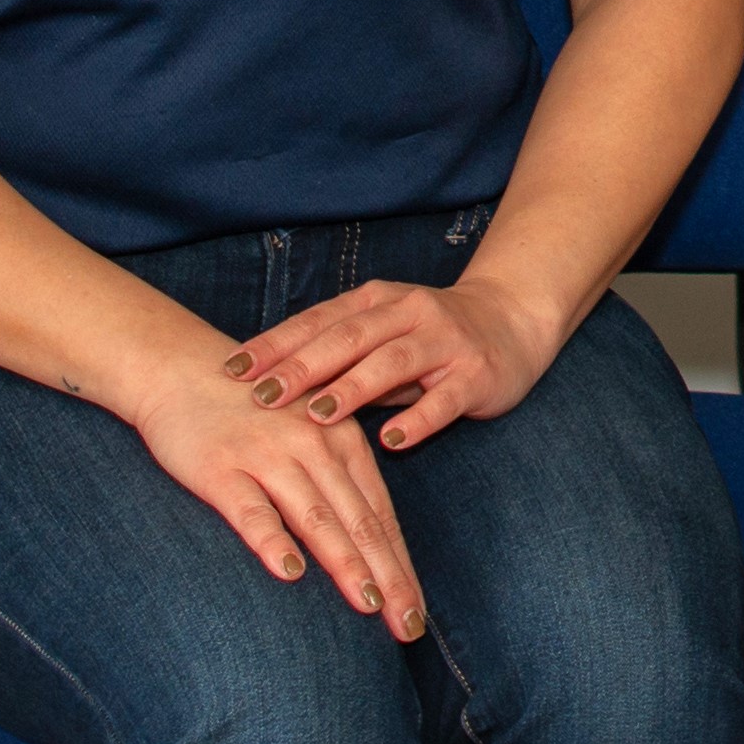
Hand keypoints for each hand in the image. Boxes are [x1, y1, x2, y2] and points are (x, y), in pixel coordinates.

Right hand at [116, 341, 427, 638]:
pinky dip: (272, 540)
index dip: (401, 564)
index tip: (417, 611)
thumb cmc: (252, 408)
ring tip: (368, 605)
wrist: (179, 366)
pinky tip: (289, 572)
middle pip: (359, 522)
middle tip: (408, 626)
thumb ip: (341, 474)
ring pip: (316, 517)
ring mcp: (268, 455)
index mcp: (343, 441)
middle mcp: (314, 447)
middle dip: (388, 577)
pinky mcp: (221, 467)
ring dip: (345, 564)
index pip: (380, 514)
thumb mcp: (310, 429)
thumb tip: (375, 538)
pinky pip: (251, 509)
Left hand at [236, 268, 574, 451]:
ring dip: (354, 388)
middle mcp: (409, 313)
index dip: (275, 344)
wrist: (512, 320)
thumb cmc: (430, 336)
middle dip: (303, 366)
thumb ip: (336, 357)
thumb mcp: (381, 336)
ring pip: (393, 362)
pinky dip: (418, 419)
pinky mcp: (476, 373)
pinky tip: (392, 442)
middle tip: (261, 394)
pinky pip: (445, 399)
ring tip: (318, 415)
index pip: (317, 321)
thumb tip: (265, 384)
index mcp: (376, 302)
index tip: (231, 370)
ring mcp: (445, 341)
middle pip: (349, 337)